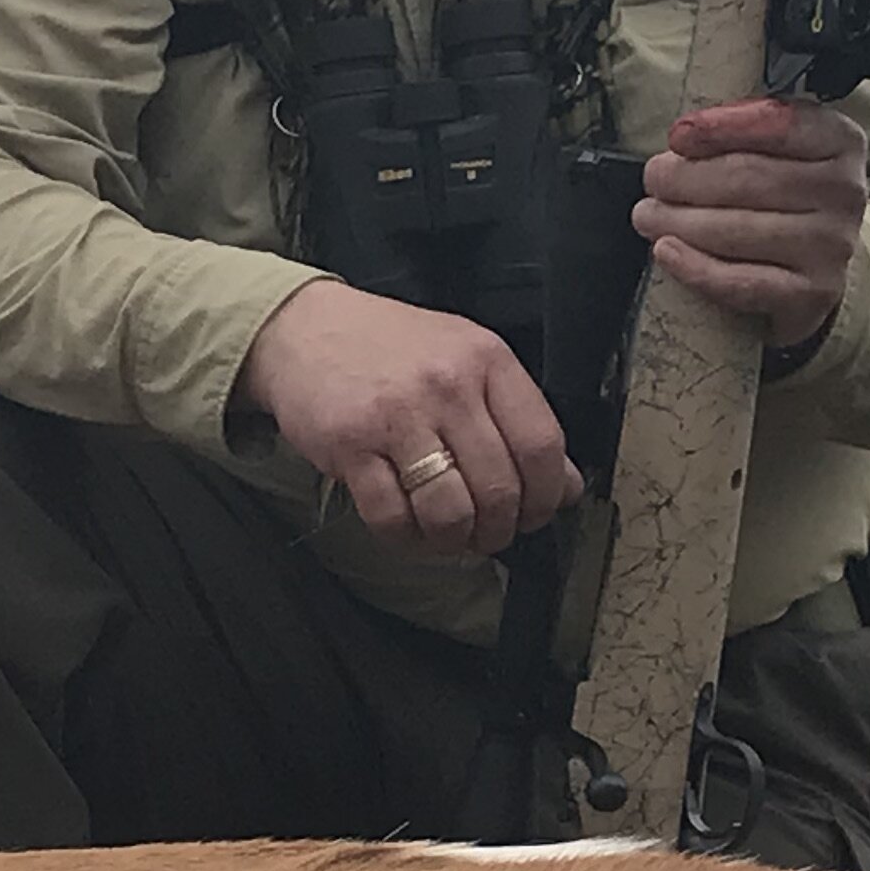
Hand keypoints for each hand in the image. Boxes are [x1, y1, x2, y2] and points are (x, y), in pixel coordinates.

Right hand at [235, 282, 580, 555]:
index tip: (536, 514)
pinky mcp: (351, 446)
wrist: (303, 329)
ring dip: (455, 541)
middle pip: (499, 488)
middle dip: (500, 529)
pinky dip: (407, 539)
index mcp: (486, 360)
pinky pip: (392, 518)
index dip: (546, 496)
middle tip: (489, 535)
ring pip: (450, 512)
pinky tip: (409, 528)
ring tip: (450, 536)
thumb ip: (516, 417)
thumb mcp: (465, 359)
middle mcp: (446, 386)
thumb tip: (566, 485)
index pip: (542, 445)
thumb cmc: (388, 348)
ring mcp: (397, 417)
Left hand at [638, 96, 866, 348]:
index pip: (779, 124)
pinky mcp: (812, 292)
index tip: (678, 136)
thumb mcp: (775, 146)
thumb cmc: (782, 193)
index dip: (721, 127)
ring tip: (648, 215)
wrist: (813, 261)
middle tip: (654, 180)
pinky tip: (666, 251)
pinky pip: (741, 281)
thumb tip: (684, 136)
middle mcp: (843, 191)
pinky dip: (695, 267)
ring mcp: (831, 245)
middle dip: (686, 177)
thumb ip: (740, 129)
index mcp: (839, 141)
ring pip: (737, 229)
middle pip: (748, 178)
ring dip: (678, 220)